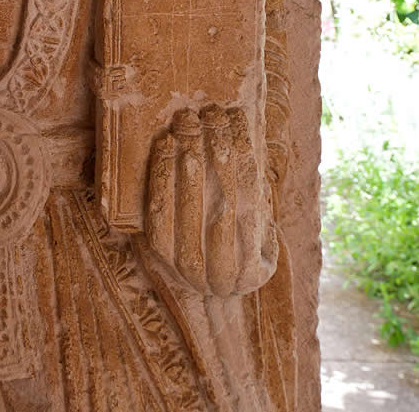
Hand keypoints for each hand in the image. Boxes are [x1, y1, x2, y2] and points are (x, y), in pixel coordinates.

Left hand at [145, 105, 277, 297]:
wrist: (204, 304)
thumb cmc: (236, 257)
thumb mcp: (260, 243)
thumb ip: (261, 210)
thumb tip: (255, 164)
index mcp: (250, 267)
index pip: (251, 200)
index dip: (244, 157)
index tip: (238, 120)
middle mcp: (220, 271)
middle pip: (220, 199)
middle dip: (217, 151)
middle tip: (211, 113)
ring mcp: (186, 265)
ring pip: (188, 203)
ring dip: (189, 156)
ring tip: (189, 121)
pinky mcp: (157, 253)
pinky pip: (158, 208)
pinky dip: (162, 173)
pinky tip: (165, 144)